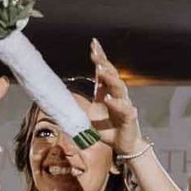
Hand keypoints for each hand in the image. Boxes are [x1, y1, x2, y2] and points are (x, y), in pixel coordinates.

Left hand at [90, 39, 141, 154]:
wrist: (124, 146)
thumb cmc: (109, 129)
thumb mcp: (91, 115)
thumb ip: (81, 103)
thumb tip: (62, 95)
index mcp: (108, 93)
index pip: (104, 71)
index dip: (100, 57)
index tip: (93, 44)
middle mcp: (118, 96)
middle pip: (112, 75)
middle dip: (104, 63)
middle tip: (95, 52)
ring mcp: (125, 106)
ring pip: (120, 88)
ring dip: (110, 78)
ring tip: (100, 69)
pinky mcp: (129, 119)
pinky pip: (124, 109)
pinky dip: (116, 103)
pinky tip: (109, 98)